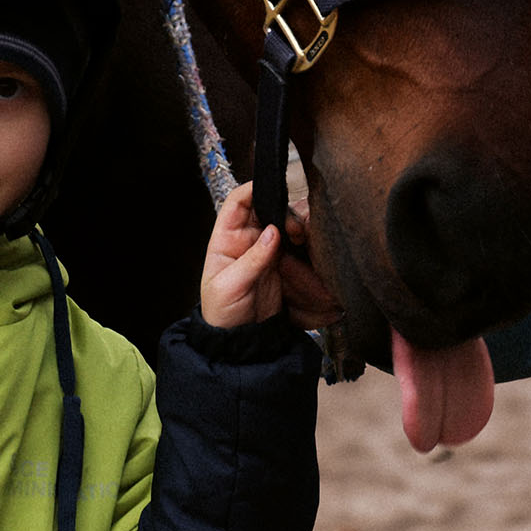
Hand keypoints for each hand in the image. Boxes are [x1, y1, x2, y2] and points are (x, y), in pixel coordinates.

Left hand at [198, 183, 343, 330]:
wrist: (239, 342)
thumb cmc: (222, 313)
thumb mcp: (230, 286)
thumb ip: (252, 259)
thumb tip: (273, 231)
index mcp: (226, 239)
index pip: (237, 202)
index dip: (252, 190)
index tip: (272, 188)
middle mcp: (247, 240)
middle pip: (266, 209)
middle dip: (282, 209)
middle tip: (295, 226)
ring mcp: (266, 251)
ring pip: (284, 224)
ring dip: (296, 224)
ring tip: (302, 236)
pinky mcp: (283, 264)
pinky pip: (296, 245)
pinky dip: (304, 241)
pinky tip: (308, 245)